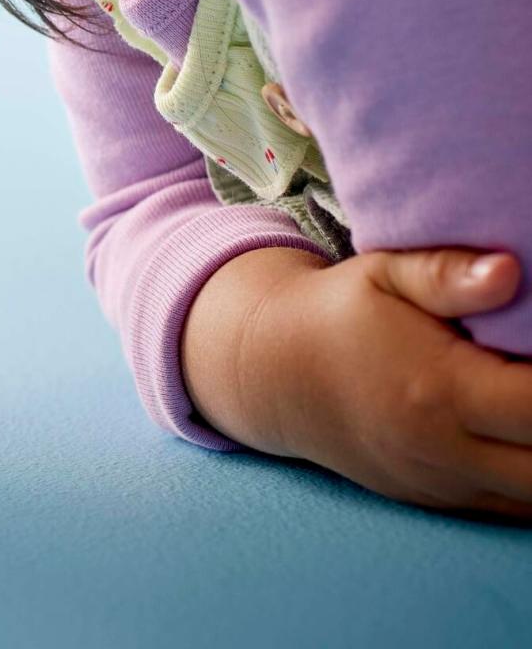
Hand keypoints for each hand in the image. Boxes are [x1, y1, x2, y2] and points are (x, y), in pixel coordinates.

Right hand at [186, 244, 531, 516]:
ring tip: (524, 404)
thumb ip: (447, 272)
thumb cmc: (339, 312)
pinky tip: (521, 433)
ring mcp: (439, 483)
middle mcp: (442, 448)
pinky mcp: (436, 501)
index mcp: (437, 389)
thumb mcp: (383, 273)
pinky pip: (512, 506)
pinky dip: (530, 476)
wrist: (273, 372)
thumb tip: (510, 272)